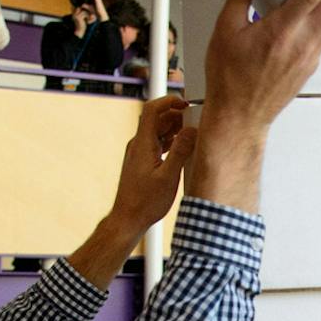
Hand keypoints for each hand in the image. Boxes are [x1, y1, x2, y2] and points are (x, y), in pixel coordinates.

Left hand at [98, 95, 196, 236]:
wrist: (128, 219)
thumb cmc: (145, 203)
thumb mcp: (168, 177)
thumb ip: (180, 151)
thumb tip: (191, 131)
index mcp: (142, 144)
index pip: (152, 109)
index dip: (169, 101)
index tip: (185, 103)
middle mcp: (138, 145)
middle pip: (156, 119)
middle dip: (176, 116)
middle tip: (193, 124)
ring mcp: (138, 153)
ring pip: (157, 131)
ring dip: (173, 130)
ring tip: (190, 137)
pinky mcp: (141, 162)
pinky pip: (156, 143)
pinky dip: (169, 141)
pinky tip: (180, 151)